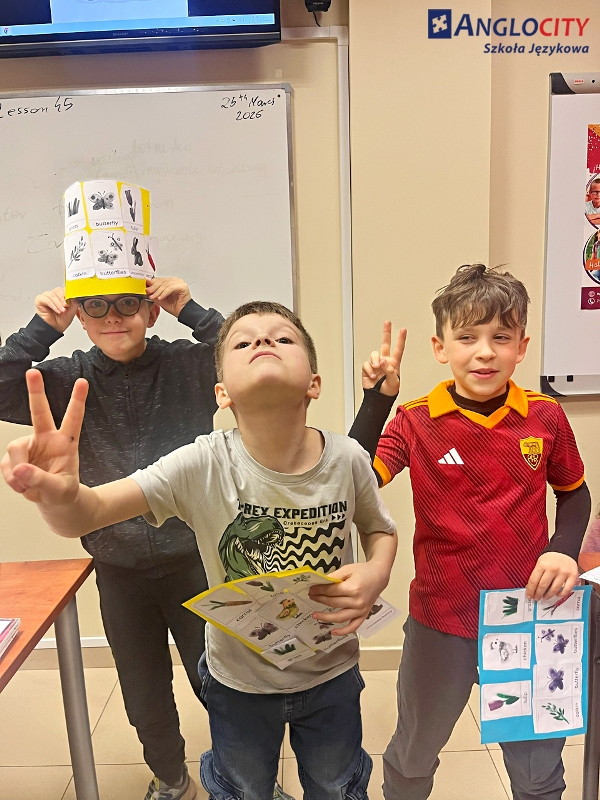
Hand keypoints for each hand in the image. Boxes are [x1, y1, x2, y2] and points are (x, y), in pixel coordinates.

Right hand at [1, 369, 87, 505]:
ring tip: (28, 486)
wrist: (54, 503)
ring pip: (14, 451)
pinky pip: (7, 465)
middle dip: (35, 392)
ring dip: (18, 472)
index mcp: (66, 442)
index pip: (73, 418)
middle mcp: (47, 438)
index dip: (77, 400)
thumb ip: (41, 480)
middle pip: (39, 412)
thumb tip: (20, 469)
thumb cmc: (63, 492)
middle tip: (33, 372)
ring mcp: (30, 446)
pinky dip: (13, 479)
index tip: (83, 382)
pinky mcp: (16, 457)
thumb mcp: (59, 490)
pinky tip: (23, 485)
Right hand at [35, 288, 78, 332]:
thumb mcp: (72, 310)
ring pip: (53, 294)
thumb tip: (74, 295)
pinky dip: (53, 305)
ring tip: (62, 311)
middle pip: (59, 290)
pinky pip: (46, 299)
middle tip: (66, 306)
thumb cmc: (61, 320)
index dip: (69, 294)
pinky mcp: (40, 300)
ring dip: (58, 303)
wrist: (55, 328)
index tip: (72, 301)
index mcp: (62, 296)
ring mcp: (46, 296)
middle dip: (63, 299)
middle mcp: (54, 295)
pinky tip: (57, 311)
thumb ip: (74, 301)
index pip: (65, 289)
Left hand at [146, 277, 191, 316]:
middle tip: (148, 292)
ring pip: (165, 285)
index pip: (159, 279)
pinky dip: (164, 293)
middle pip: (162, 281)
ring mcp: (180, 283)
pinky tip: (160, 298)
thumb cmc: (174, 306)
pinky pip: (170, 288)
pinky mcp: (182, 287)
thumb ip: (154, 293)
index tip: (146, 288)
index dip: (151, 283)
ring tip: (153, 297)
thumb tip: (147, 288)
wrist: (182, 313)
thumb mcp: (160, 298)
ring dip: (158, 292)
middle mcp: (175, 281)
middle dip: (153, 287)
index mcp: (170, 282)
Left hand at [308, 560, 390, 634]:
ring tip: (315, 615)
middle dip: (320, 600)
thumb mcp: (347, 569)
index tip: (311, 589)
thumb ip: (333, 577)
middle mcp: (357, 601)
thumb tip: (319, 583)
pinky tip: (332, 631)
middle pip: (333, 603)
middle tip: (311, 596)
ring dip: (325, 617)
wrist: (378, 576)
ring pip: (339, 617)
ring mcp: (361, 610)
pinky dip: (343, 631)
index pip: (331, 591)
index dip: (319, 590)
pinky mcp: (364, 615)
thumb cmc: (363, 571)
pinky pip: (353, 626)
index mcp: (353, 588)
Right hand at [362, 321, 405, 396]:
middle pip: (385, 344)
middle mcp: (385, 362)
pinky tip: (372, 376)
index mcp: (394, 364)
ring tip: (377, 369)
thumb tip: (383, 360)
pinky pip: (366, 364)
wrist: (378, 399)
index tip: (403, 330)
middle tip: (387, 323)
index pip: (398, 349)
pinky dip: (369, 370)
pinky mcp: (367, 369)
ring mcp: (376, 364)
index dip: (401, 339)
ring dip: (375, 360)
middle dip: (386, 333)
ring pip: (374, 354)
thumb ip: (390, 371)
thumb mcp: (394, 382)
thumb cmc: (389, 392)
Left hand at [525, 552, 578, 600]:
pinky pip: (566, 589)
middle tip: (537, 598)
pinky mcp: (573, 576)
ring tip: (545, 597)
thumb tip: (532, 588)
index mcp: (542, 564)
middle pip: (543, 586)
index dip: (530, 590)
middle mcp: (553, 568)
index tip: (529, 596)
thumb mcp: (540, 562)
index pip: (534, 581)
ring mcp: (563, 572)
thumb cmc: (550, 557)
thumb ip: (537, 574)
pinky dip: (561, 594)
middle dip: (538, 594)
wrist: (564, 549)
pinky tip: (557, 594)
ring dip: (548, 596)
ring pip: (554, 589)